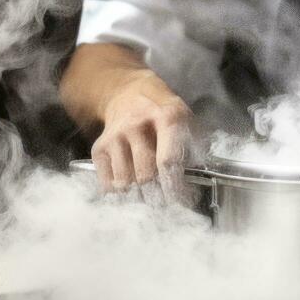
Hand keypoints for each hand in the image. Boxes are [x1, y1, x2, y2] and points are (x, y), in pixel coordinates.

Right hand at [91, 71, 192, 204]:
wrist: (129, 94)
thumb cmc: (164, 113)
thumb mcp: (186, 120)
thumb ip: (196, 147)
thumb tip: (200, 178)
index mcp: (166, 118)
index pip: (167, 161)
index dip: (174, 186)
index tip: (181, 202)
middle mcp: (137, 125)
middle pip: (145, 174)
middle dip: (157, 196)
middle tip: (165, 205)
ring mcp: (116, 136)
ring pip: (125, 181)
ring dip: (138, 196)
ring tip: (148, 199)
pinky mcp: (99, 147)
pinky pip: (107, 182)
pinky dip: (119, 193)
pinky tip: (130, 190)